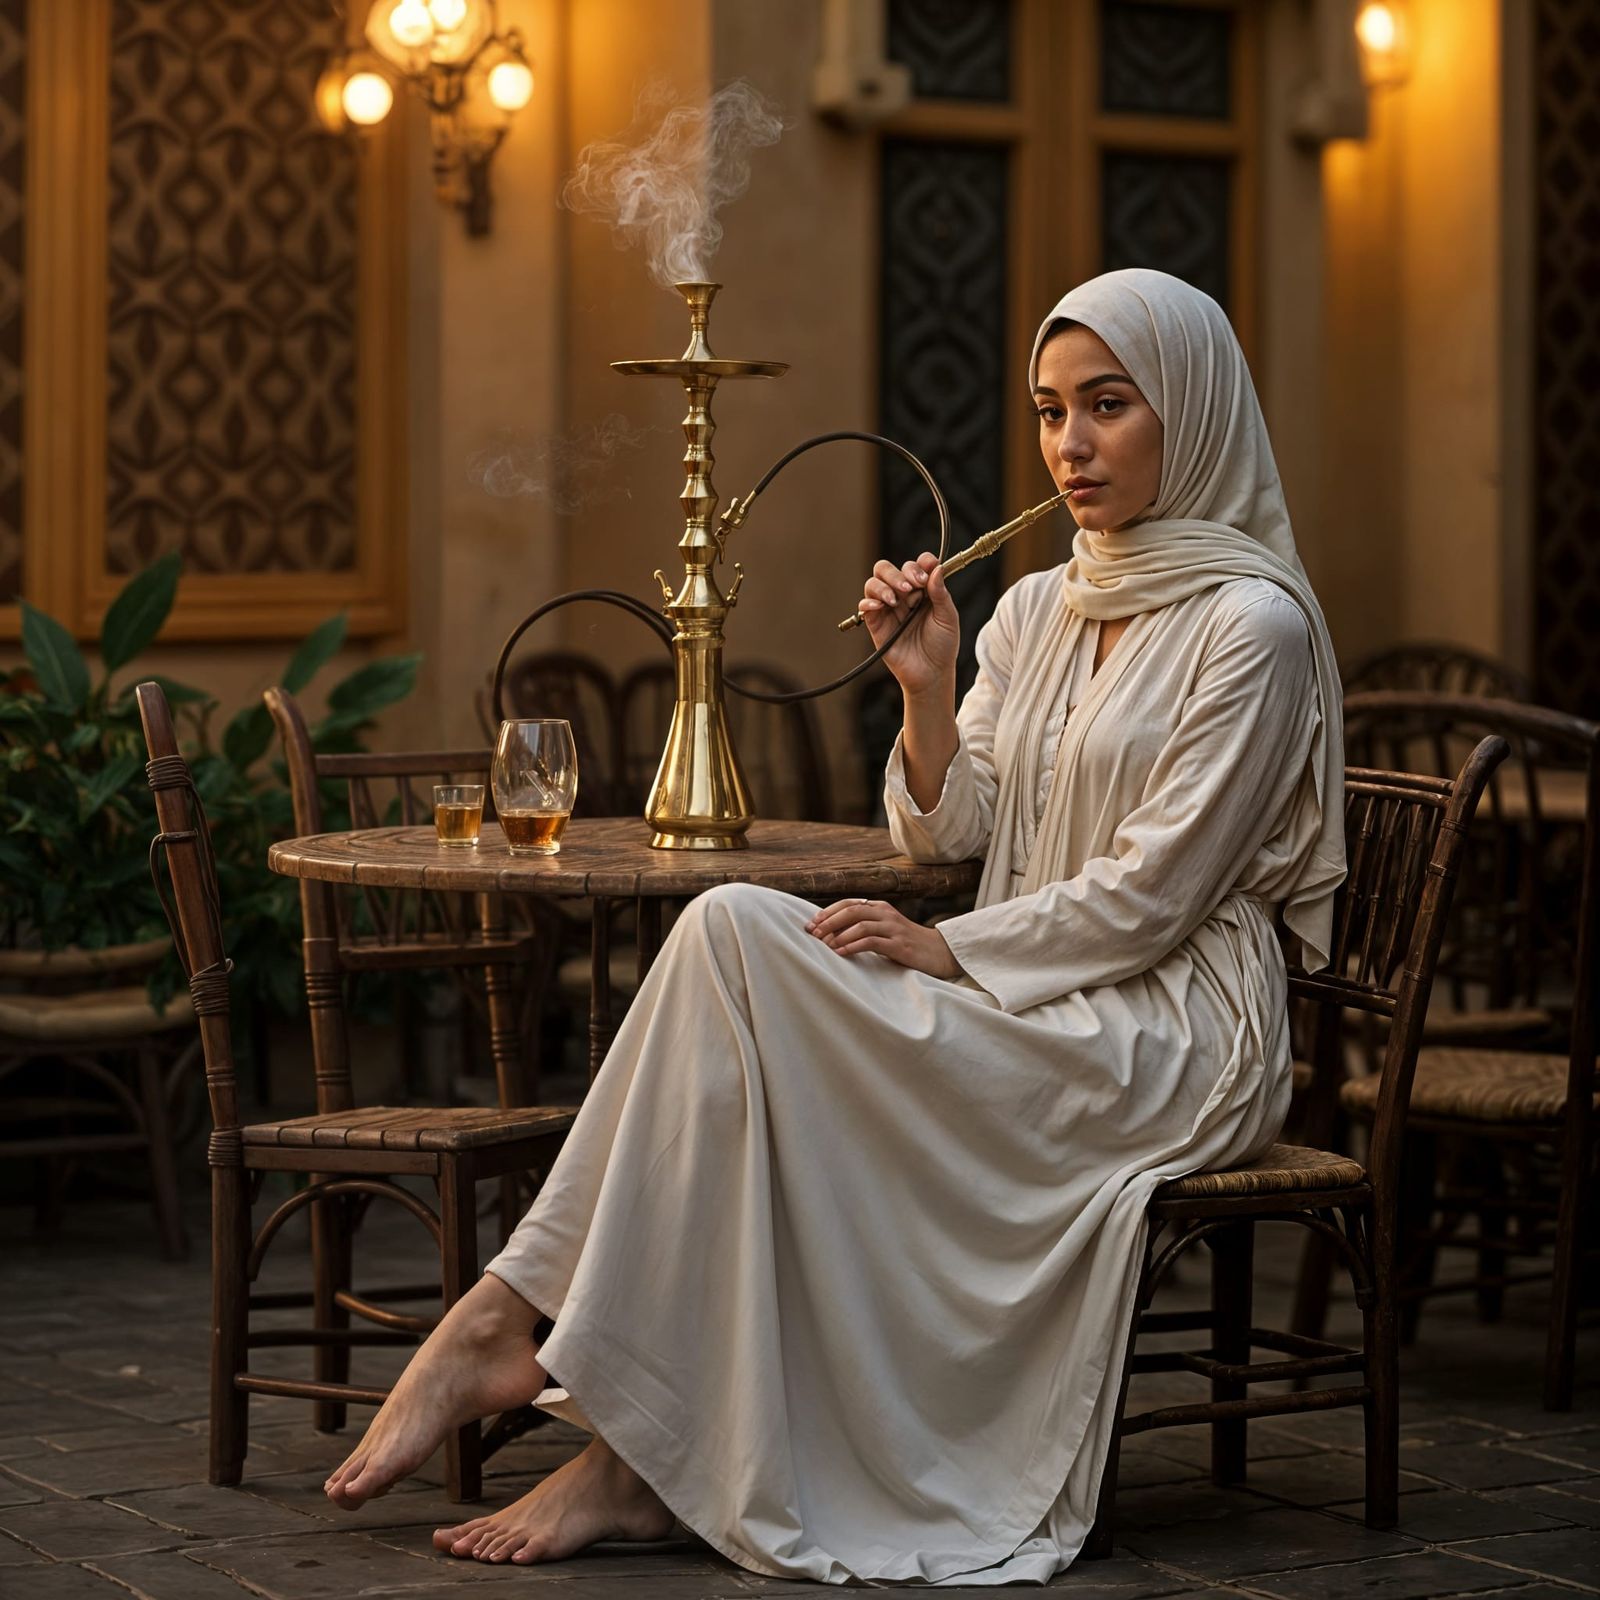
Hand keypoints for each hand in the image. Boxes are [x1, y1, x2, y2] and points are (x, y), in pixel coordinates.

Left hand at [805, 898, 961, 978]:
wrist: (939, 953)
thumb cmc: (906, 943)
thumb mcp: (884, 930)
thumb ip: (863, 927)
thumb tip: (830, 933)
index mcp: (880, 907)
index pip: (848, 903)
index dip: (827, 912)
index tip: (810, 925)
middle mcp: (886, 913)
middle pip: (852, 910)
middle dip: (829, 921)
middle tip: (813, 934)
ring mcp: (893, 928)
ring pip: (861, 924)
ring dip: (839, 934)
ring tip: (824, 945)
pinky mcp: (899, 945)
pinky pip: (872, 942)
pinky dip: (853, 946)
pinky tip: (841, 953)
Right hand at [860, 553, 958, 698]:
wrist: (932, 673)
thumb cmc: (942, 646)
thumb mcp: (948, 617)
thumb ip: (941, 592)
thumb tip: (936, 568)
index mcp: (922, 590)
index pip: (915, 565)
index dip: (920, 564)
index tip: (926, 576)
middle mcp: (903, 596)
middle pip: (888, 569)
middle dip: (899, 572)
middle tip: (911, 587)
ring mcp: (888, 609)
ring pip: (874, 582)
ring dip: (884, 585)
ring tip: (896, 600)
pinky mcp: (876, 624)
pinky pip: (864, 605)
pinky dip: (869, 601)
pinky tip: (882, 605)